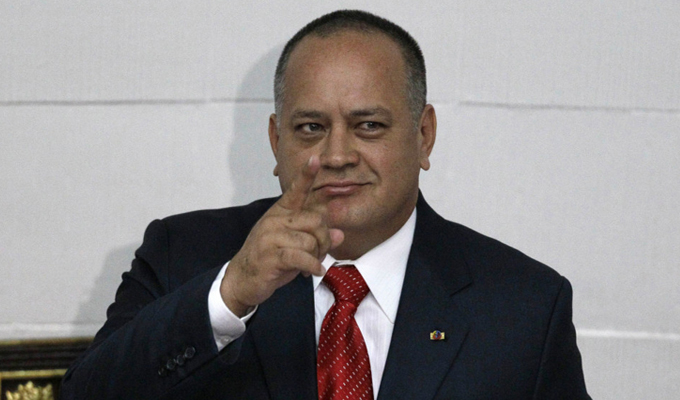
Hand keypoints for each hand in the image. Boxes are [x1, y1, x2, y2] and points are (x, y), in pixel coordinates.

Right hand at [220, 156, 343, 316]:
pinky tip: (314, 272)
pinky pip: (301, 257)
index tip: (316, 159)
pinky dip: (312, 266)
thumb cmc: (270, 258)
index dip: (307, 175)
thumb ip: (316, 236)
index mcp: (280, 212)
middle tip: (320, 253)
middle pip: (316, 222)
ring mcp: (271, 237)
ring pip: (310, 241)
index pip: (296, 190)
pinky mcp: (271, 255)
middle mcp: (275, 220)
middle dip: (324, 241)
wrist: (242, 279)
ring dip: (317, 257)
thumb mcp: (295, 245)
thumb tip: (339, 234)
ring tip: (310, 265)